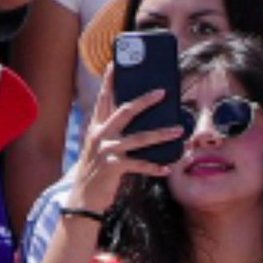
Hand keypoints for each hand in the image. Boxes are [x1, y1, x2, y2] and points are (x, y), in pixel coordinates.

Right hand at [67, 66, 183, 212]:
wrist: (83, 198)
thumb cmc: (97, 170)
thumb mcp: (102, 147)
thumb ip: (115, 132)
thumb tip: (143, 119)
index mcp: (96, 127)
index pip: (103, 99)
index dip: (109, 81)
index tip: (115, 64)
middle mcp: (99, 135)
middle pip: (125, 111)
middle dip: (144, 100)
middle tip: (163, 91)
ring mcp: (106, 150)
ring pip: (139, 138)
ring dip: (161, 134)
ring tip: (179, 130)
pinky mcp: (113, 167)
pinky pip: (139, 164)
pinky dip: (154, 167)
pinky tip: (167, 167)